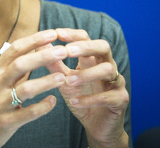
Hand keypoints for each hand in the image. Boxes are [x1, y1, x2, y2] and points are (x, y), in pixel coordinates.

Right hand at [0, 29, 66, 147]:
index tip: (52, 34)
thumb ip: (13, 66)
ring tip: (63, 77)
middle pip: (21, 64)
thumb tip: (35, 47)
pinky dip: (43, 107)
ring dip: (47, 81)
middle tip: (63, 51)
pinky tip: (53, 102)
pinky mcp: (6, 122)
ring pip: (26, 89)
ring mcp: (0, 103)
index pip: (15, 49)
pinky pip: (28, 113)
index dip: (34, 40)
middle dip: (44, 56)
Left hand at [46, 28, 129, 147]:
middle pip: (103, 47)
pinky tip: (74, 101)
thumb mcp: (63, 79)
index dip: (73, 34)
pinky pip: (109, 96)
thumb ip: (54, 62)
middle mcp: (107, 65)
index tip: (57, 33)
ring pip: (108, 70)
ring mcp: (116, 82)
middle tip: (67, 51)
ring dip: (87, 74)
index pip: (86, 38)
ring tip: (69, 81)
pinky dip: (90, 99)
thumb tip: (39, 44)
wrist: (96, 125)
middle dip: (85, 47)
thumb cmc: (80, 97)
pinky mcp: (121, 100)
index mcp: (92, 58)